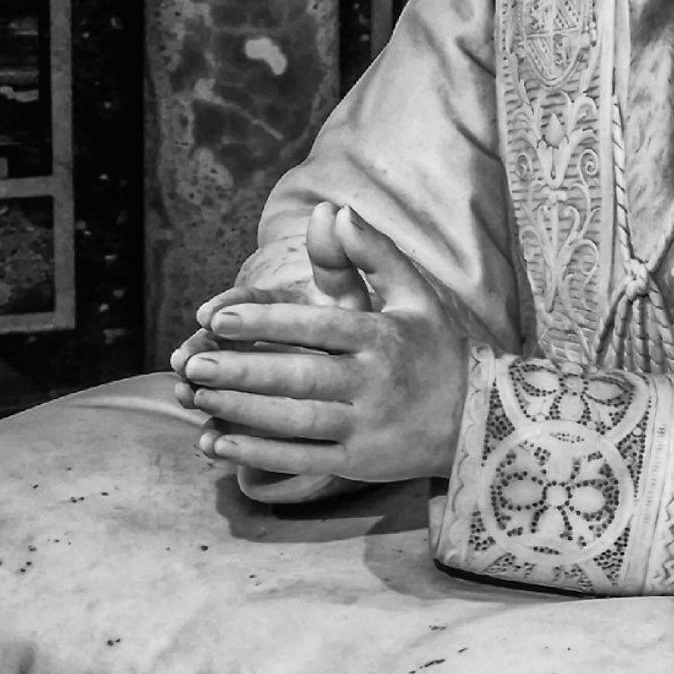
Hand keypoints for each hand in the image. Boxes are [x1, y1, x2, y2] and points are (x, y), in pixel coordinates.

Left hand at [182, 206, 473, 483]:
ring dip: (242, 412)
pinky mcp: (359, 463)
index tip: (216, 319)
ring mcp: (367, 426)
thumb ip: (372, 252)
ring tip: (197, 398)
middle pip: (299, 378)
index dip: (265, 325)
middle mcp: (374, 383)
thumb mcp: (414, 293)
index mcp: (383, 336)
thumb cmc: (438, 347)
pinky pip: (302, 459)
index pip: (316, 328)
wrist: (480, 418)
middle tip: (192, 364)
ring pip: (295, 421)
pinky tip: (220, 442)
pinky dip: (258, 454)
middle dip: (242, 372)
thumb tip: (334, 209)